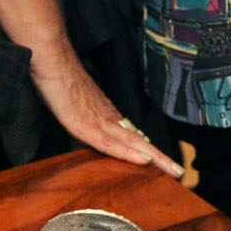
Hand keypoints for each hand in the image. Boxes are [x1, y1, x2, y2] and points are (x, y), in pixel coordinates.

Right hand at [30, 45, 180, 177]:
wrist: (51, 57)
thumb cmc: (59, 79)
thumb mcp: (71, 106)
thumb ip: (80, 123)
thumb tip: (82, 141)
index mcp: (105, 115)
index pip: (132, 136)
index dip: (148, 150)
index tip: (163, 163)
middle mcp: (107, 117)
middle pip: (137, 141)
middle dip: (158, 158)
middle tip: (179, 172)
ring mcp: (99, 119)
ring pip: (131, 142)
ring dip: (153, 158)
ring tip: (171, 171)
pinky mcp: (85, 122)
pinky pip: (109, 141)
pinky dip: (127, 152)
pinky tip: (143, 159)